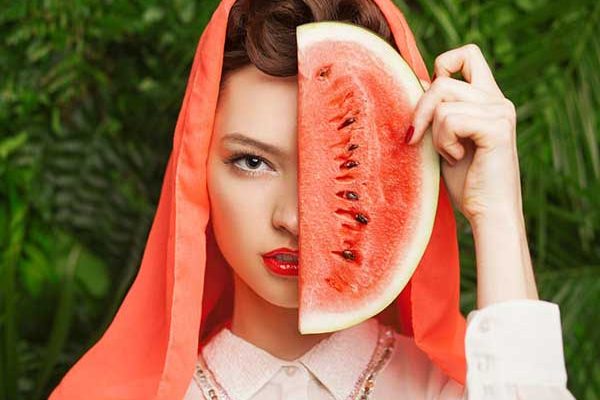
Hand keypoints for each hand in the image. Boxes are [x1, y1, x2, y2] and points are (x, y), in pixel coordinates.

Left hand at [406, 44, 522, 225]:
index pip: (467, 55)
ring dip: (435, 134)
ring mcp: (500, 111)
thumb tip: (416, 80)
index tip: (429, 105)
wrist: (487, 214)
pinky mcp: (497, 126)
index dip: (441, 68)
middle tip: (416, 138)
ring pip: (442, 102)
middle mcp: (497, 99)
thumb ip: (435, 111)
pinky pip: (450, 120)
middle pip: (442, 79)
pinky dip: (444, 142)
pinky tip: (458, 158)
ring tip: (450, 154)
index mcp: (487, 98)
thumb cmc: (466, 182)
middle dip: (420, 110)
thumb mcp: (442, 139)